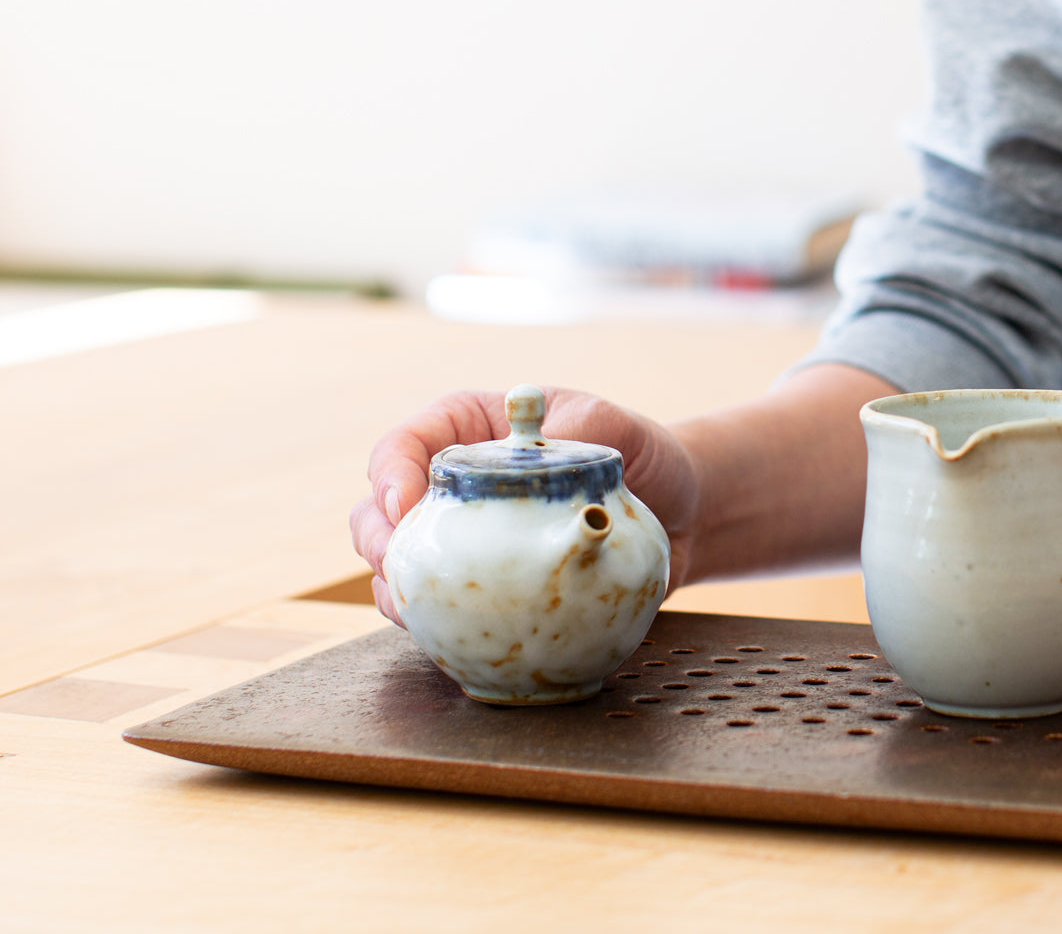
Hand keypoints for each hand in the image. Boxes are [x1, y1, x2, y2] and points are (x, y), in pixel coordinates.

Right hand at [350, 388, 701, 625]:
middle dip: (377, 539)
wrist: (680, 512)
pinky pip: (442, 608)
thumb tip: (539, 457)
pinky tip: (438, 636)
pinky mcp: (487, 587)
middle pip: (380, 509)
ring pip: (399, 565)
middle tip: (394, 564)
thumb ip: (574, 433)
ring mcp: (465, 540)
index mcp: (469, 429)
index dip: (390, 474)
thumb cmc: (639, 454)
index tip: (405, 507)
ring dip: (392, 589)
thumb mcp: (611, 428)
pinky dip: (431, 622)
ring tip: (409, 609)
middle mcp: (455, 486)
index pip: (406, 445)